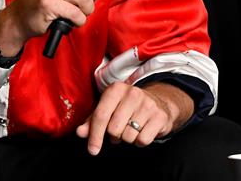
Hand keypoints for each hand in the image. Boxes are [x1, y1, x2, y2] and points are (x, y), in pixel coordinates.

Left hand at [76, 82, 193, 154]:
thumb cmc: (127, 107)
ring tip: (131, 129)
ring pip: (128, 136)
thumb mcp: (108, 109)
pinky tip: (142, 131)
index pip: (101, 116)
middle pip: (113, 129)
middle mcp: (132, 93)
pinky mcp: (160, 116)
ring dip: (127, 138)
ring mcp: (148, 104)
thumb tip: (80, 132)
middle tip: (119, 130)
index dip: (95, 135)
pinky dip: (140, 141)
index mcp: (116, 89)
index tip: (93, 150)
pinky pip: (143, 140)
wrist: (157, 102)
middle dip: (114, 135)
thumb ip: (92, 121)